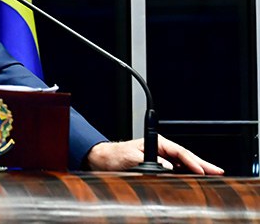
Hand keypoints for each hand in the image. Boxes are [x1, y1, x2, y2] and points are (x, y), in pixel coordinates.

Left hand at [85, 135, 223, 174]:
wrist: (104, 160)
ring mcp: (161, 158)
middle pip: (185, 157)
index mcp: (156, 143)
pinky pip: (176, 170)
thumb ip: (149, 161)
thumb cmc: (116, 155)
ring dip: (197, 170)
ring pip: (183, 164)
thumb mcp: (131, 157)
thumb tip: (167, 167)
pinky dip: (187, 174)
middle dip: (202, 164)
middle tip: (217, 171)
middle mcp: (161, 150)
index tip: (200, 170)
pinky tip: (195, 179)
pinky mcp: (158, 167)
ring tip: (212, 175)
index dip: (192, 161)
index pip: (179, 152)